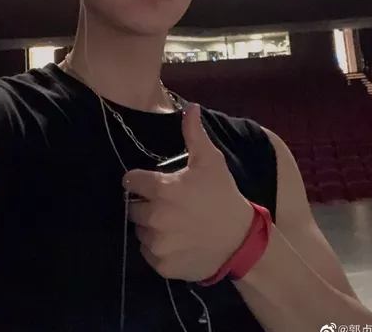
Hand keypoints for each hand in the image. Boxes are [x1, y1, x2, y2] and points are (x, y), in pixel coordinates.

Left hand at [123, 104, 253, 281]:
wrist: (241, 240)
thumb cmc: (223, 196)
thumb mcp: (211, 162)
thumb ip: (194, 134)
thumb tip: (190, 107)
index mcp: (161, 189)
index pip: (131, 181)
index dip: (140, 180)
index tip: (152, 184)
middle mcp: (154, 217)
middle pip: (132, 207)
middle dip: (145, 204)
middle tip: (167, 204)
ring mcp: (157, 243)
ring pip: (139, 231)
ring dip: (150, 226)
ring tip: (173, 223)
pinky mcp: (161, 265)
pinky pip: (147, 253)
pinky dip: (157, 248)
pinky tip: (176, 241)